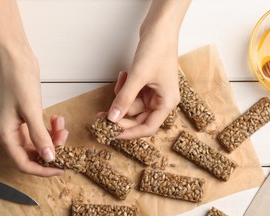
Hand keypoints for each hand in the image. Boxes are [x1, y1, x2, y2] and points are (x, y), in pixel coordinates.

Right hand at [0, 54, 67, 176]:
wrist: (18, 61)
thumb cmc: (19, 82)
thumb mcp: (31, 111)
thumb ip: (40, 136)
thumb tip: (49, 158)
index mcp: (7, 136)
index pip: (24, 164)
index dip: (43, 170)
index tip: (61, 169)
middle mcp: (11, 135)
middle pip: (33, 156)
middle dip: (51, 150)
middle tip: (64, 139)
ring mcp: (19, 128)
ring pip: (40, 144)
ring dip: (53, 138)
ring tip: (61, 125)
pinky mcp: (27, 120)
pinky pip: (42, 133)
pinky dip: (51, 129)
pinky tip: (57, 120)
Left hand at [106, 0, 189, 138]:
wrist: (160, 27)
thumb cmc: (158, 49)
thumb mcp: (138, 77)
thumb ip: (124, 99)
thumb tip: (112, 118)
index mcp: (167, 102)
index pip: (147, 128)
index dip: (129, 133)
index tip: (112, 134)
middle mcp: (162, 100)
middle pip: (138, 117)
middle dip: (120, 114)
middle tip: (102, 115)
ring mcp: (154, 92)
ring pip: (132, 104)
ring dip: (122, 95)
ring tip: (122, 79)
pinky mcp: (146, 83)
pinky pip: (131, 93)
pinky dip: (124, 87)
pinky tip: (124, 75)